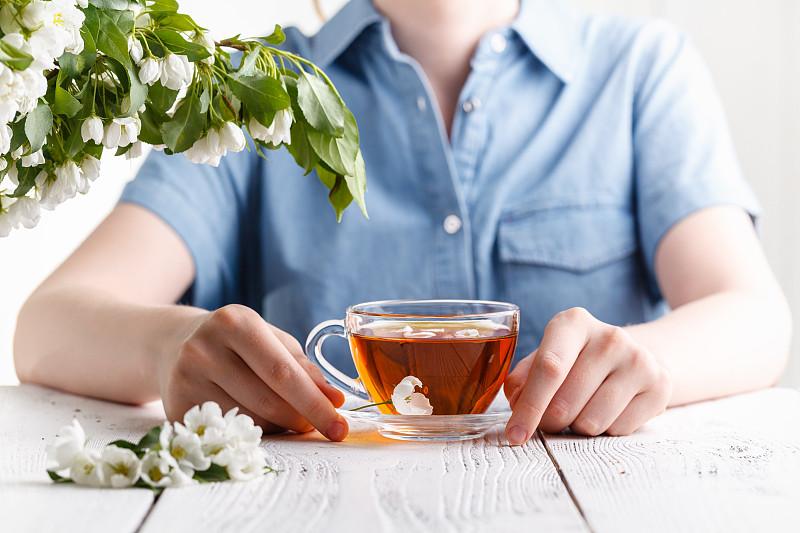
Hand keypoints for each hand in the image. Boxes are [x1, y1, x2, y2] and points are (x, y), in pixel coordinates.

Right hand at [159, 304, 348, 440]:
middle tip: (318, 425)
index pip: (282, 372)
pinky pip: (230, 432)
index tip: (339, 426)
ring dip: (278, 425)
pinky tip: (252, 415)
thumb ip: (303, 367)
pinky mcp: (176, 408)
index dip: (314, 403)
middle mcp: (204, 349)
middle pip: (268, 401)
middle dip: (301, 419)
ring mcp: (186, 379)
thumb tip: (334, 400)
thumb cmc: (235, 341)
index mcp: (234, 322)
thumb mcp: (270, 339)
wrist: (173, 343)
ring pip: (250, 422)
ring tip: (280, 412)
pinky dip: (253, 432)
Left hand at [504, 307, 671, 443]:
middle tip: (552, 417)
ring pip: (591, 422)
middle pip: (564, 403)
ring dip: (578, 427)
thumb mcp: (547, 357)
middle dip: (549, 422)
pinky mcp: (660, 385)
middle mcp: (609, 337)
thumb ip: (523, 378)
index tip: (515, 435)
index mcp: (574, 323)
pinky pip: (618, 430)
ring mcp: (639, 360)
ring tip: (584, 407)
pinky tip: (609, 409)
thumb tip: (516, 401)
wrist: (635, 356)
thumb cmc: (578, 361)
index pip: (549, 368)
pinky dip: (606, 430)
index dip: (529, 407)